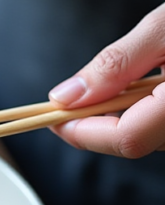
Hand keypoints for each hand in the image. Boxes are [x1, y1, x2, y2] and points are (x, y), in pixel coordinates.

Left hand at [49, 3, 164, 156]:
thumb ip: (118, 64)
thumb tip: (67, 96)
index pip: (126, 138)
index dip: (82, 132)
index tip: (50, 117)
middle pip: (138, 141)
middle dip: (98, 125)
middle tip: (69, 102)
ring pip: (154, 137)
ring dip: (122, 117)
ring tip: (110, 87)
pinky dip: (147, 110)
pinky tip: (145, 86)